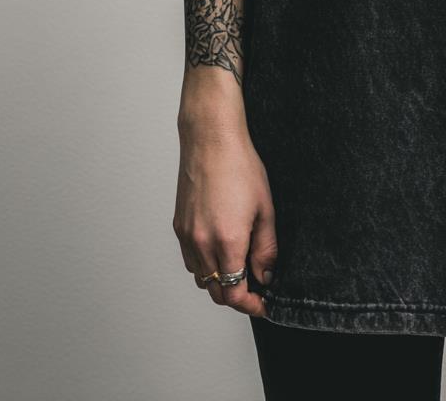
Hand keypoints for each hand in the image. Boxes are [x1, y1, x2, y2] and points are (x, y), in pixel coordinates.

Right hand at [173, 113, 277, 317]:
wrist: (211, 140)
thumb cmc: (240, 167)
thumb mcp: (265, 208)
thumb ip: (266, 248)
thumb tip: (266, 276)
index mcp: (227, 241)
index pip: (234, 293)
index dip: (250, 305)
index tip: (263, 304)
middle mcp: (202, 244)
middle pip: (216, 292)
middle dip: (237, 296)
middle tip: (256, 288)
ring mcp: (187, 236)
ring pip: (201, 278)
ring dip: (219, 281)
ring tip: (240, 267)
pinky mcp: (178, 227)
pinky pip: (190, 260)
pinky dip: (205, 266)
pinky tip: (220, 250)